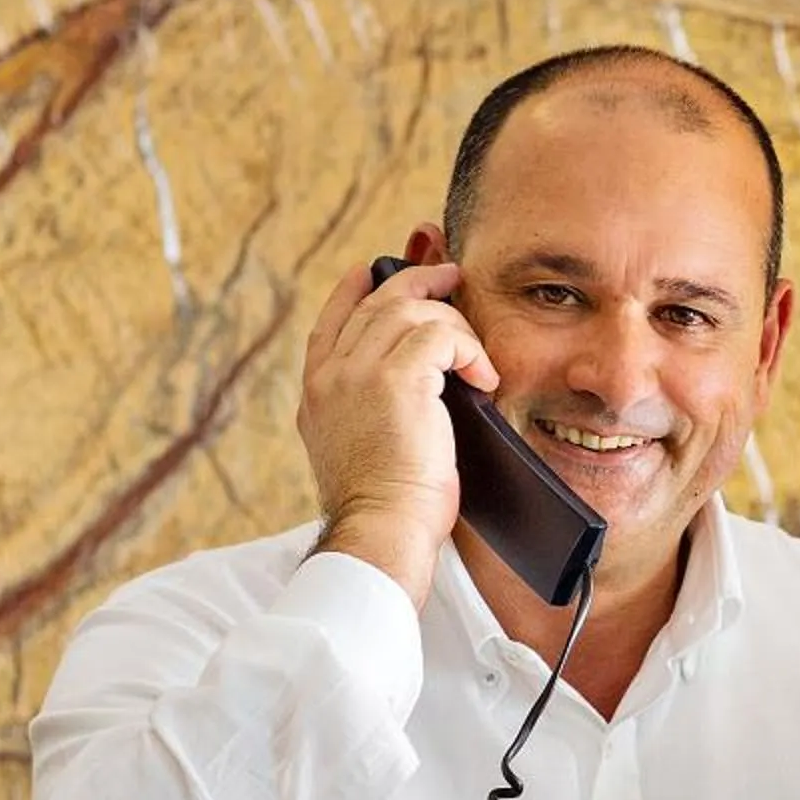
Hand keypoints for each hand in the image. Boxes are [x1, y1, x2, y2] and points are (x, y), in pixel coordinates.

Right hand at [296, 256, 496, 605]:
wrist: (381, 530)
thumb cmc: (385, 507)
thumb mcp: (358, 450)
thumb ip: (367, 410)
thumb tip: (415, 383)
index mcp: (317, 394)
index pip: (331, 323)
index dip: (353, 291)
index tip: (372, 270)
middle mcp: (331, 377)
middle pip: (375, 305)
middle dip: (415, 283)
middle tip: (449, 276)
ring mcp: (358, 374)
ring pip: (409, 312)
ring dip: (453, 325)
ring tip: (476, 352)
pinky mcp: (396, 379)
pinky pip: (440, 335)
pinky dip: (468, 349)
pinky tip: (483, 377)